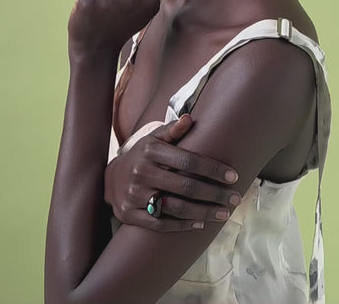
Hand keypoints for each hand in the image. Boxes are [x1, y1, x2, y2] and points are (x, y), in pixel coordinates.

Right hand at [104, 114, 241, 231]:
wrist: (110, 179)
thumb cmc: (141, 156)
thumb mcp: (153, 140)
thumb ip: (172, 130)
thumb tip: (190, 119)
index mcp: (150, 151)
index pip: (188, 161)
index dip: (212, 169)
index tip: (233, 176)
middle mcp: (142, 173)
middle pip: (186, 187)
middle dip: (215, 194)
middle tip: (235, 199)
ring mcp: (135, 195)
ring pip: (176, 208)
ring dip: (204, 213)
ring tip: (224, 214)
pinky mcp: (130, 214)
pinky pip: (160, 224)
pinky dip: (182, 226)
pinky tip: (200, 224)